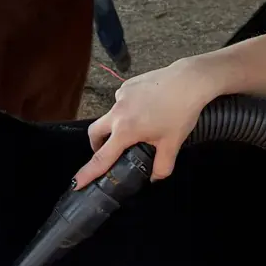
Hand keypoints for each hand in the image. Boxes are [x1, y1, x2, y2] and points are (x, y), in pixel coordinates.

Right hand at [74, 57, 219, 184]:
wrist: (189, 81)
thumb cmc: (181, 113)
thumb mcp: (173, 144)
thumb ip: (162, 166)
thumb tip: (154, 178)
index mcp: (125, 131)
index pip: (101, 158)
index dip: (87, 173)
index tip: (76, 183)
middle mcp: (117, 113)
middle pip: (94, 133)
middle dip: (96, 145)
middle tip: (108, 153)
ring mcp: (121, 96)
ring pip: (110, 116)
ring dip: (116, 126)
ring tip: (140, 127)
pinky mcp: (127, 85)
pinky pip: (121, 101)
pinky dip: (128, 110)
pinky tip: (146, 109)